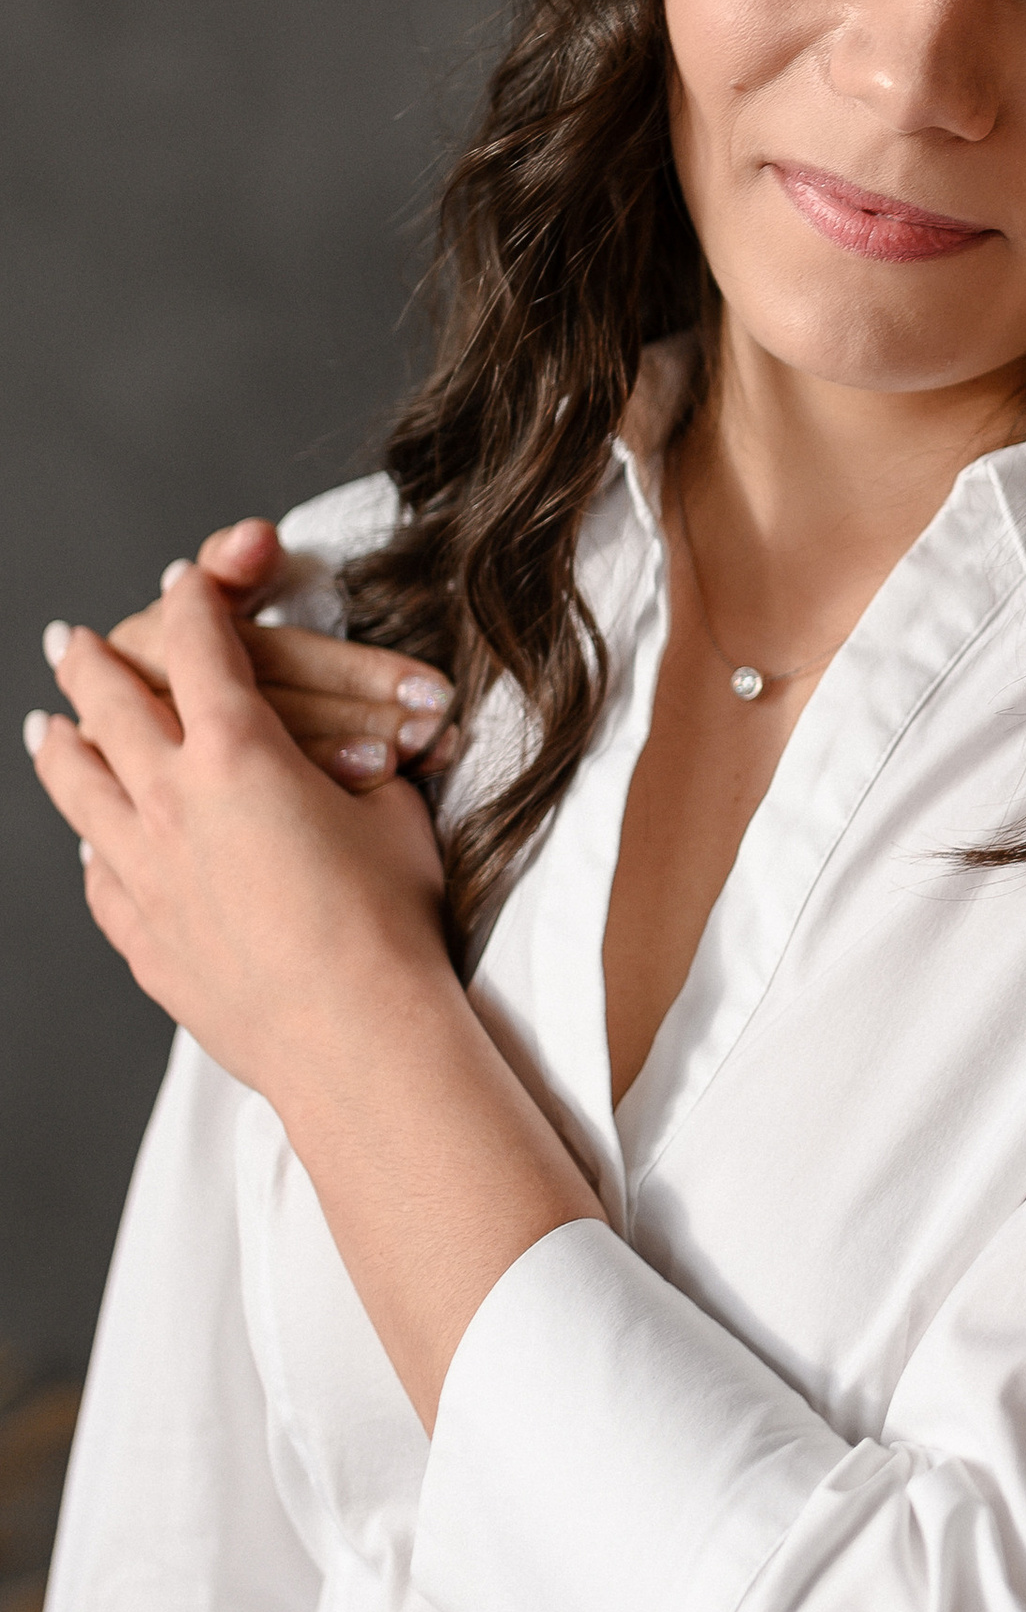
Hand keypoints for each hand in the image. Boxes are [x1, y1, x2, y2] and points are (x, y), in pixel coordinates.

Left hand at [26, 566, 449, 1106]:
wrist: (352, 1031)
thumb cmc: (387, 921)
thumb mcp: (391, 815)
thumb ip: (356, 773)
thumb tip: (360, 764)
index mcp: (239, 751)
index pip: (201, 646)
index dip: (194, 602)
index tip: (185, 581)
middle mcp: (171, 800)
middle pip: (110, 704)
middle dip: (91, 661)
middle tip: (76, 640)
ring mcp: (140, 870)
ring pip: (76, 786)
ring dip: (60, 744)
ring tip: (46, 726)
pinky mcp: (136, 933)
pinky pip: (94, 871)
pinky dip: (90, 842)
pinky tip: (91, 839)